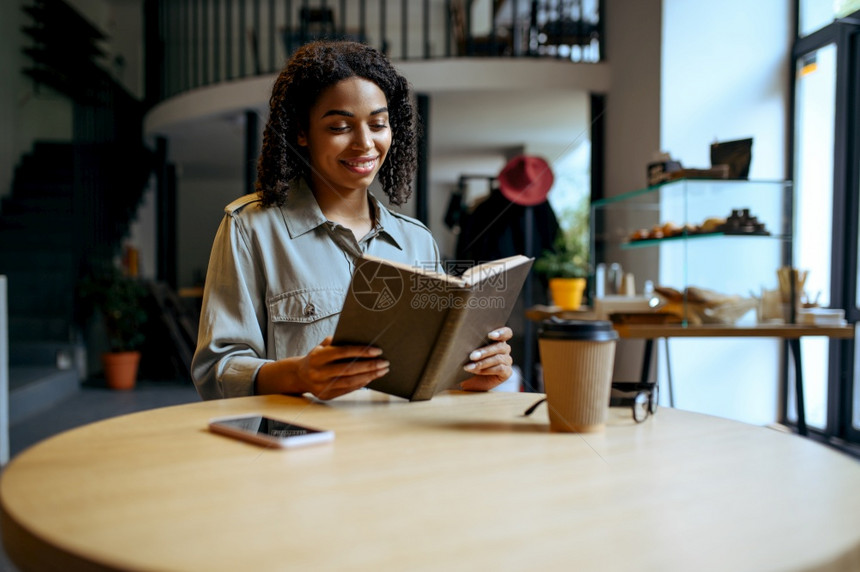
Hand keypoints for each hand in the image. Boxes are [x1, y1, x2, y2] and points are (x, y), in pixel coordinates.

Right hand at [257, 337, 388, 399]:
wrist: (299, 376)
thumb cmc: (316, 357)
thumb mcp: (321, 346)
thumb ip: (337, 342)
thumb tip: (360, 339)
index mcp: (317, 357)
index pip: (342, 352)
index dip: (361, 351)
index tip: (377, 351)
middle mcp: (318, 372)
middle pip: (349, 369)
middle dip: (369, 366)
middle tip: (385, 362)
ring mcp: (321, 386)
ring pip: (350, 382)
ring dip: (369, 376)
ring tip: (382, 371)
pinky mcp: (326, 395)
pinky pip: (347, 390)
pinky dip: (361, 384)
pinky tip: (371, 378)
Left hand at [460, 327, 513, 391]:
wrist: (469, 381)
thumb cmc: (469, 362)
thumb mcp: (469, 352)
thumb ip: (471, 344)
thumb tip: (464, 339)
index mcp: (497, 339)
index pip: (506, 333)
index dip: (501, 333)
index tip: (490, 335)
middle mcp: (504, 349)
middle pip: (500, 346)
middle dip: (485, 351)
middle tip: (472, 356)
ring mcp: (507, 361)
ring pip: (498, 358)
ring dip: (482, 362)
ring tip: (469, 366)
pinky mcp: (507, 372)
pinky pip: (500, 369)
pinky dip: (487, 370)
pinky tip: (477, 371)